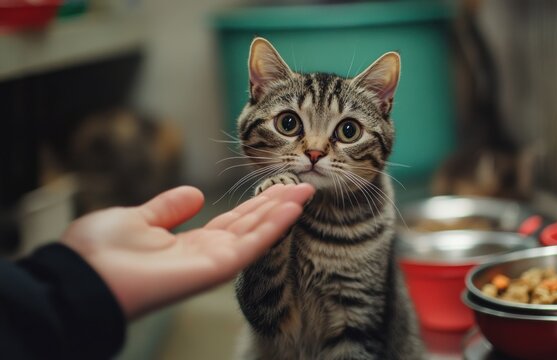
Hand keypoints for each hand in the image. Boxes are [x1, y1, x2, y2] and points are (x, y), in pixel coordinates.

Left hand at [61, 183, 314, 319]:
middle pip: (251, 225)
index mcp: (188, 242)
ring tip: (305, 191)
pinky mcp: (216, 267)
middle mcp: (206, 252)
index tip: (276, 186)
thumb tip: (194, 195)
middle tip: (302, 184)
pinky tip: (292, 208)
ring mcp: (213, 261)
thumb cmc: (100, 251)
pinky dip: (274, 225)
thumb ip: (168, 208)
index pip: (232, 220)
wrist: (84, 275)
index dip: (255, 204)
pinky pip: (252, 244)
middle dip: (276, 205)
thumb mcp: (138, 218)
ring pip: (257, 233)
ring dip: (282, 211)